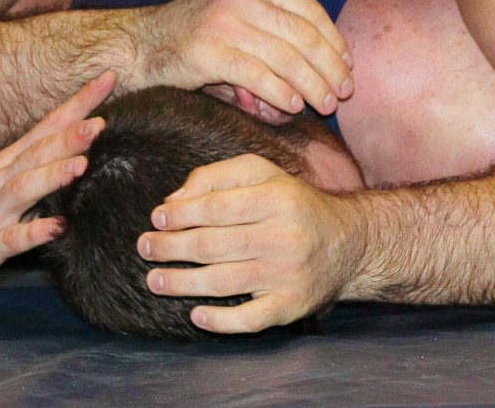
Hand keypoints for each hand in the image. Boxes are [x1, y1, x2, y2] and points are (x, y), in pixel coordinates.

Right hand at [0, 73, 114, 306]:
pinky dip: (34, 232)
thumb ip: (34, 168)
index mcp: (6, 166)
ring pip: (22, 189)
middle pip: (36, 152)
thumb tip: (79, 148)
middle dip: (68, 135)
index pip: (47, 127)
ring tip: (81, 163)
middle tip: (101, 120)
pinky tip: (57, 227)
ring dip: (51, 175)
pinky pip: (10, 239)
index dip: (77, 104)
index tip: (108, 79)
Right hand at [132, 0, 354, 118]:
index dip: (335, 41)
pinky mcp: (209, 51)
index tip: (348, 66)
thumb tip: (329, 66)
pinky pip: (259, 76)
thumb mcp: (238, 15)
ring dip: (312, 86)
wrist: (139, 45)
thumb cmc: (196, 36)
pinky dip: (281, 93)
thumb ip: (276, 29)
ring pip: (287, 58)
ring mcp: (224, 21)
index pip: (310, 10)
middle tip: (343, 94)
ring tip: (324, 105)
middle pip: (304, 36)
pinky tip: (292, 107)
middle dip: (330, 68)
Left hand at [136, 154, 362, 333]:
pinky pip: (251, 320)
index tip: (157, 218)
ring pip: (224, 282)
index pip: (217, 208)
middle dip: (171, 248)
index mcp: (277, 200)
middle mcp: (284, 237)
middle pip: (214, 245)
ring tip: (155, 280)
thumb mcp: (263, 174)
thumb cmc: (294, 204)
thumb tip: (173, 201)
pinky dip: (221, 321)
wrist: (350, 243)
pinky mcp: (292, 306)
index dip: (181, 214)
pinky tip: (196, 315)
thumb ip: (217, 177)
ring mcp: (288, 275)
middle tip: (145, 248)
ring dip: (182, 283)